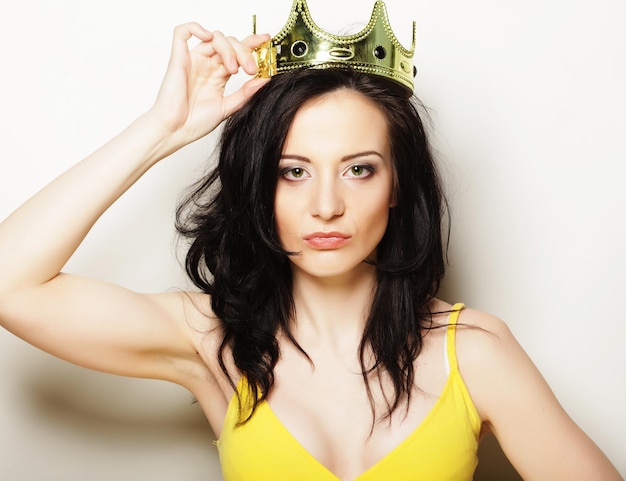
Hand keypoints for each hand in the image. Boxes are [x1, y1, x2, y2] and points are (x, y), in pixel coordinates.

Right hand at [148, 22, 269, 147]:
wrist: (176, 132)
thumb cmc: (194, 123)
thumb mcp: (228, 107)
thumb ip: (246, 93)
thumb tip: (265, 80)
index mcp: (219, 75)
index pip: (238, 52)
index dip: (252, 44)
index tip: (266, 42)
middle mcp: (208, 65)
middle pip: (230, 44)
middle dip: (244, 52)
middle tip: (251, 70)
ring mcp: (194, 61)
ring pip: (214, 38)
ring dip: (228, 49)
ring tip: (233, 68)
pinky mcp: (179, 59)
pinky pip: (182, 33)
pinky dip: (195, 28)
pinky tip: (208, 37)